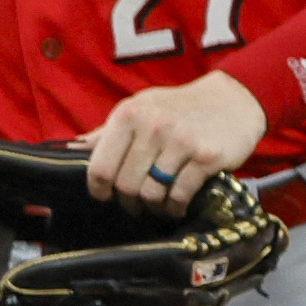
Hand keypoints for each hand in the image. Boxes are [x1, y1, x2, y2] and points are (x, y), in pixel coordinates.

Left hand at [83, 71, 265, 211]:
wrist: (234, 98)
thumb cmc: (179, 108)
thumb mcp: (141, 108)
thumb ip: (108, 131)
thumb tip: (71, 149)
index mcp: (129, 114)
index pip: (99, 166)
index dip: (99, 189)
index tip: (105, 196)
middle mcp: (153, 126)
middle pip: (125, 185)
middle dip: (128, 201)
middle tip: (136, 203)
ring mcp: (181, 141)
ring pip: (151, 193)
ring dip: (153, 205)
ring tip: (158, 202)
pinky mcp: (207, 156)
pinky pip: (179, 195)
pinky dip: (175, 207)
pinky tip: (176, 204)